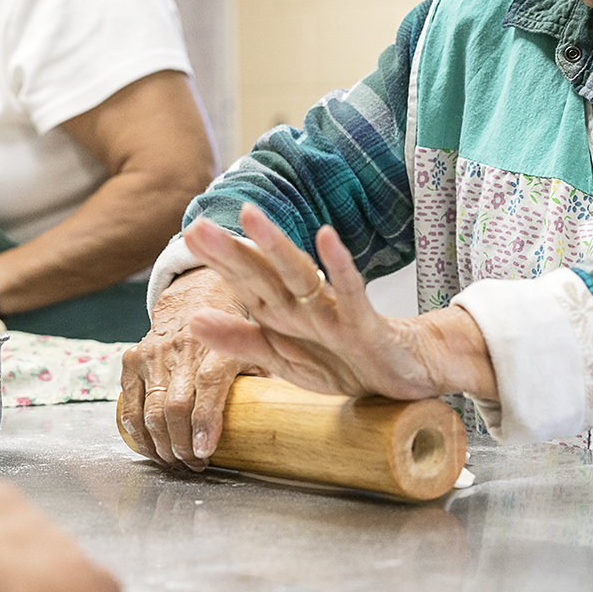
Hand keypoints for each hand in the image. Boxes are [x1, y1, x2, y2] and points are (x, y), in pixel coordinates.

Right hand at [120, 266, 265, 470]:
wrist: (195, 296)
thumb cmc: (234, 331)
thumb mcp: (256, 345)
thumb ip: (263, 377)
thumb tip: (277, 416)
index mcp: (218, 346)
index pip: (209, 385)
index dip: (205, 422)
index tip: (204, 452)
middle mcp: (183, 348)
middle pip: (175, 406)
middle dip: (181, 445)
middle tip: (192, 466)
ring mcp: (154, 353)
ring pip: (150, 410)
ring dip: (161, 445)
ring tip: (174, 463)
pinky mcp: (132, 358)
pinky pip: (129, 404)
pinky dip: (137, 433)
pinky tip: (151, 449)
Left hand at [179, 204, 494, 446]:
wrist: (402, 375)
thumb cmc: (342, 361)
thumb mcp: (282, 359)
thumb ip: (239, 341)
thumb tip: (192, 319)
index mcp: (281, 312)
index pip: (245, 281)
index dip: (218, 260)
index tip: (190, 235)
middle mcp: (303, 303)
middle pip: (263, 272)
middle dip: (231, 251)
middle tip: (198, 226)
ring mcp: (333, 310)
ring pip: (300, 273)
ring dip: (276, 245)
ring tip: (251, 216)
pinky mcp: (364, 322)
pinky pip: (351, 291)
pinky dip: (338, 266)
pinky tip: (325, 238)